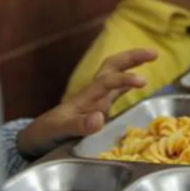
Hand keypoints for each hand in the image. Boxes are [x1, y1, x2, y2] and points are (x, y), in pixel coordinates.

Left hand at [16, 48, 156, 158]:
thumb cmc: (45, 132)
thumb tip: (100, 118)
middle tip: (154, 53)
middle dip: (132, 57)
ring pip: (115, 74)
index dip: (125, 79)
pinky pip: (116, 90)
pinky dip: (129, 83)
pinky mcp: (98, 108)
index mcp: (85, 97)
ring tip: (152, 56)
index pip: (107, 81)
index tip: (142, 80)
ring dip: (132, 63)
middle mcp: (93, 94)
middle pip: (112, 66)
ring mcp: (95, 100)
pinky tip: (140, 81)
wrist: (36, 137)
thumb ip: (79, 125)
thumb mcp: (59, 130)